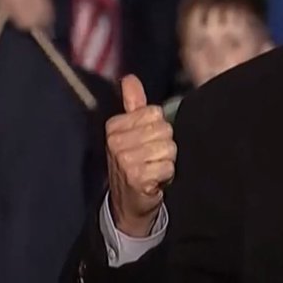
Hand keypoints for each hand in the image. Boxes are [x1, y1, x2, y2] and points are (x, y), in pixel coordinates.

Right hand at [106, 76, 175, 237]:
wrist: (128, 204)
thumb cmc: (135, 163)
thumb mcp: (132, 132)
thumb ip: (133, 104)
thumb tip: (129, 78)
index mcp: (114, 126)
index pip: (156, 113)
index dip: (158, 130)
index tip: (146, 144)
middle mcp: (115, 141)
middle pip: (165, 130)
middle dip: (164, 146)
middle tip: (151, 159)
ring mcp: (124, 159)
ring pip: (168, 148)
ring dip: (166, 162)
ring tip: (153, 169)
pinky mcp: (135, 177)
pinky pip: (168, 166)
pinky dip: (166, 176)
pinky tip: (154, 182)